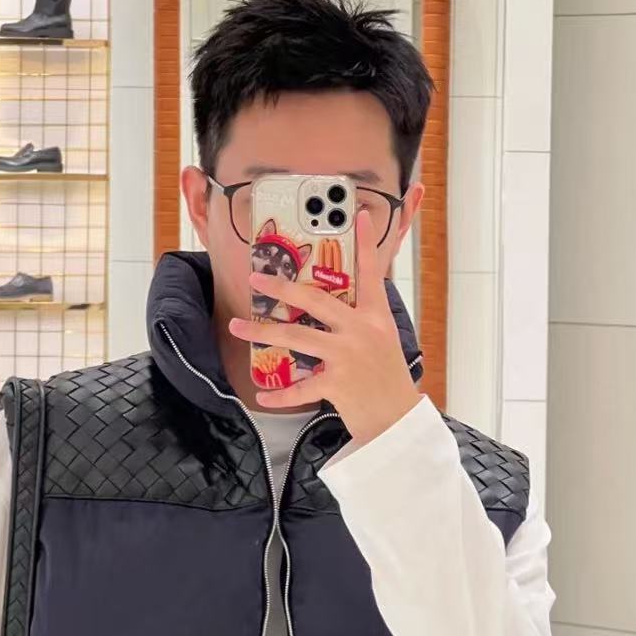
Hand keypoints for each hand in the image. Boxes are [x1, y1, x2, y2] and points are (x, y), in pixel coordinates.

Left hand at [228, 207, 423, 444]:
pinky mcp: (338, 384)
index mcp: (375, 317)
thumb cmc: (387, 379)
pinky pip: (300, 388)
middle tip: (256, 279)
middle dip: (282, 288)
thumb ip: (361, 320)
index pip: (371, 274)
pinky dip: (280, 395)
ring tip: (238, 326)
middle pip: (315, 301)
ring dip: (263, 331)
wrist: (397, 419)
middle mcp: (361, 331)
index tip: (359, 215)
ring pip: (296, 337)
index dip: (365, 244)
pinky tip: (262, 395)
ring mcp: (348, 357)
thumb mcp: (383, 341)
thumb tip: (333, 304)